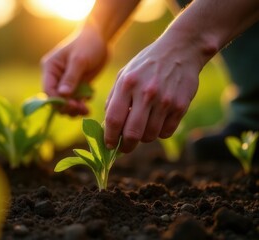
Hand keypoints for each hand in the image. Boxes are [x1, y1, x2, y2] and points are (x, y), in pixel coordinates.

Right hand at [41, 25, 108, 115]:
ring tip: (86, 110)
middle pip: (56, 99)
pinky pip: (76, 100)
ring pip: (66, 102)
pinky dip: (82, 104)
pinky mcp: (77, 85)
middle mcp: (55, 77)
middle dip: (67, 107)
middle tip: (81, 109)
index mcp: (50, 68)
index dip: (57, 101)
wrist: (101, 38)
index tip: (71, 105)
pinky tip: (90, 100)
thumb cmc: (87, 44)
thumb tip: (63, 95)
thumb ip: (71, 78)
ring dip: (75, 109)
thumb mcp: (79, 60)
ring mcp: (66, 82)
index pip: (48, 90)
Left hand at [104, 32, 201, 152]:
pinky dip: (159, 133)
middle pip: (132, 134)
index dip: (109, 137)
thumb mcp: (124, 74)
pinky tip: (157, 122)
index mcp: (127, 84)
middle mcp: (146, 93)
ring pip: (150, 136)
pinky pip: (166, 132)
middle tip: (124, 148)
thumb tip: (107, 126)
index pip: (114, 119)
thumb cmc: (146, 65)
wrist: (180, 50)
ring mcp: (165, 100)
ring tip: (142, 128)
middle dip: (126, 146)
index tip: (109, 145)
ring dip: (143, 138)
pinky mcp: (180, 106)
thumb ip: (113, 99)